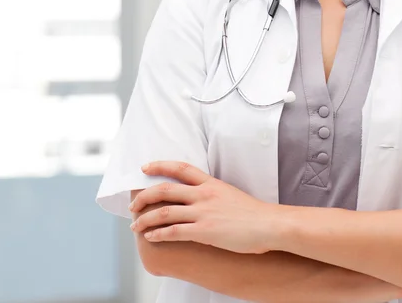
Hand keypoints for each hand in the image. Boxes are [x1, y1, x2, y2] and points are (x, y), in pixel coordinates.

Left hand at [129, 161, 277, 253]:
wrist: (268, 224)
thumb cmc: (253, 213)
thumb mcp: (230, 194)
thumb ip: (212, 194)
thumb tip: (198, 197)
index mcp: (211, 183)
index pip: (180, 168)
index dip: (160, 165)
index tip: (145, 167)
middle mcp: (204, 194)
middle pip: (165, 189)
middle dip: (144, 196)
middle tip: (133, 204)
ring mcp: (203, 212)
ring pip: (165, 211)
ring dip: (145, 219)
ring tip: (135, 225)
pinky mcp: (204, 231)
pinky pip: (174, 231)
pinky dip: (158, 233)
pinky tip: (150, 237)